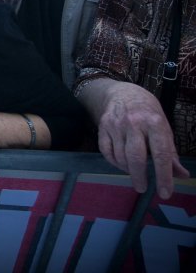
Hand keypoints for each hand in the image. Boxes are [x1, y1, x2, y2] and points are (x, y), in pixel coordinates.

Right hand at [91, 81, 188, 198]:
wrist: (124, 93)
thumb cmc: (148, 112)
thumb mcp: (164, 128)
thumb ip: (171, 152)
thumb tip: (182, 175)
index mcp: (155, 123)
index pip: (161, 154)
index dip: (164, 176)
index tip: (165, 193)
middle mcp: (134, 123)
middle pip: (136, 157)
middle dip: (140, 177)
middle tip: (143, 188)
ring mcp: (116, 124)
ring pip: (120, 156)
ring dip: (128, 169)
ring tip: (135, 172)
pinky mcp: (103, 126)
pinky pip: (106, 151)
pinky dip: (114, 162)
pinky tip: (122, 164)